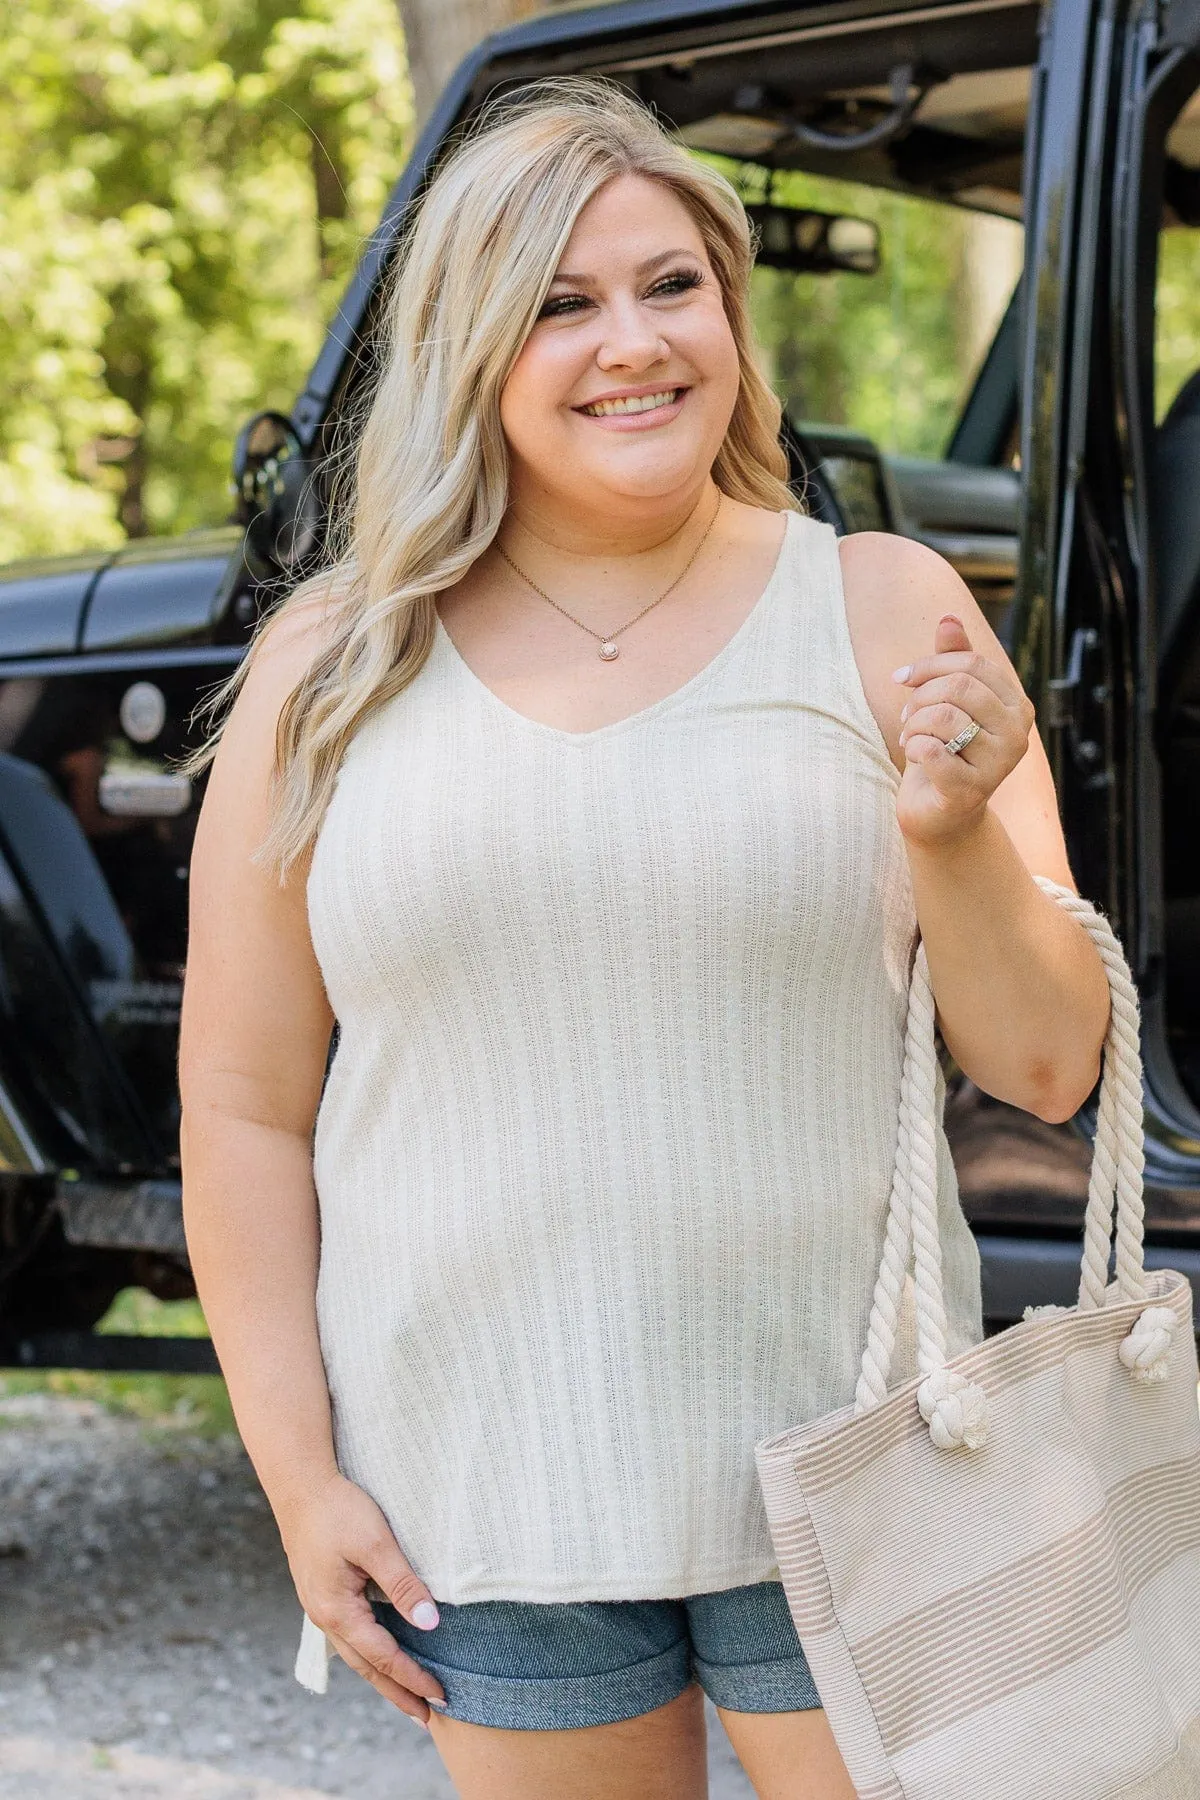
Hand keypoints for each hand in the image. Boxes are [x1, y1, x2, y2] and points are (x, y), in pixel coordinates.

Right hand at [276, 1471, 447, 1723]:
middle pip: (366, 1667)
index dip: (412, 1677)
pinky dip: (370, 1653)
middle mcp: (325, 1617)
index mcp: (337, 1611)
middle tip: (427, 1716)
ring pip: (356, 1654)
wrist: (300, 1486)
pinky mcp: (322, 1594)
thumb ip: (403, 1584)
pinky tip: (381, 1653)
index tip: (440, 1695)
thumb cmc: (339, 1510)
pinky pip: (349, 1635)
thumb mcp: (377, 1543)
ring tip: (407, 1695)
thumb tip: (430, 1623)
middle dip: (397, 1692)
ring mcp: (320, 1607)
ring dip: (383, 1676)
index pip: (383, 1656)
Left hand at [893, 613, 1035, 848]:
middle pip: (958, 687)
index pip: (971, 663)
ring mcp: (999, 764)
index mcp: (1016, 705)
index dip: (929, 664)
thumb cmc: (945, 749)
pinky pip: (930, 750)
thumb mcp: (947, 700)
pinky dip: (911, 748)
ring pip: (942, 718)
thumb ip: (951, 660)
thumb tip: (948, 617)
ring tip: (910, 737)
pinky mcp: (971, 790)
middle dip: (920, 697)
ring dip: (912, 725)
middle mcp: (1017, 733)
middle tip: (908, 715)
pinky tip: (915, 757)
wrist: (941, 812)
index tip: (902, 678)